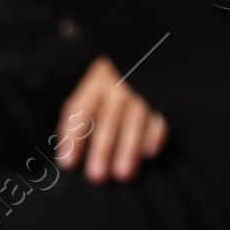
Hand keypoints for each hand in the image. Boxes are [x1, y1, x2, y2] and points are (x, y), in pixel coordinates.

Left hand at [55, 56, 167, 182]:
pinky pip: (160, 116)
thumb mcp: (95, 85)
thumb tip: (65, 151)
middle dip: (102, 149)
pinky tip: (150, 153)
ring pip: (134, 121)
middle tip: (97, 176)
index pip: (81, 110)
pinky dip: (155, 134)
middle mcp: (118, 85)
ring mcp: (142, 90)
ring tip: (123, 174)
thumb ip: (80, 113)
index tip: (68, 163)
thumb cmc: (117, 80)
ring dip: (128, 148)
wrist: (151, 53)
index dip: (74, 137)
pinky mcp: (164, 95)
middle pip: (107, 120)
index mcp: (97, 82)